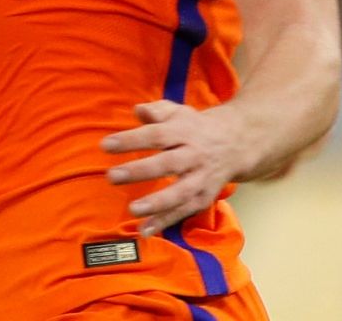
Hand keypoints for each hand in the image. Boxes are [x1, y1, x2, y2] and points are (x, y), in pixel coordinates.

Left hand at [102, 100, 249, 236]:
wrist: (237, 143)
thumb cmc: (194, 127)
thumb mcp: (178, 111)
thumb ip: (157, 110)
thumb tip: (138, 111)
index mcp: (184, 132)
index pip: (155, 135)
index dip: (131, 140)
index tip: (105, 146)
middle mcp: (194, 156)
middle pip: (167, 164)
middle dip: (140, 171)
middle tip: (111, 176)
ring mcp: (201, 179)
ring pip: (181, 192)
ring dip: (157, 203)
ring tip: (133, 210)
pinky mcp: (205, 197)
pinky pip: (185, 211)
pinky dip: (166, 221)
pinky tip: (145, 230)